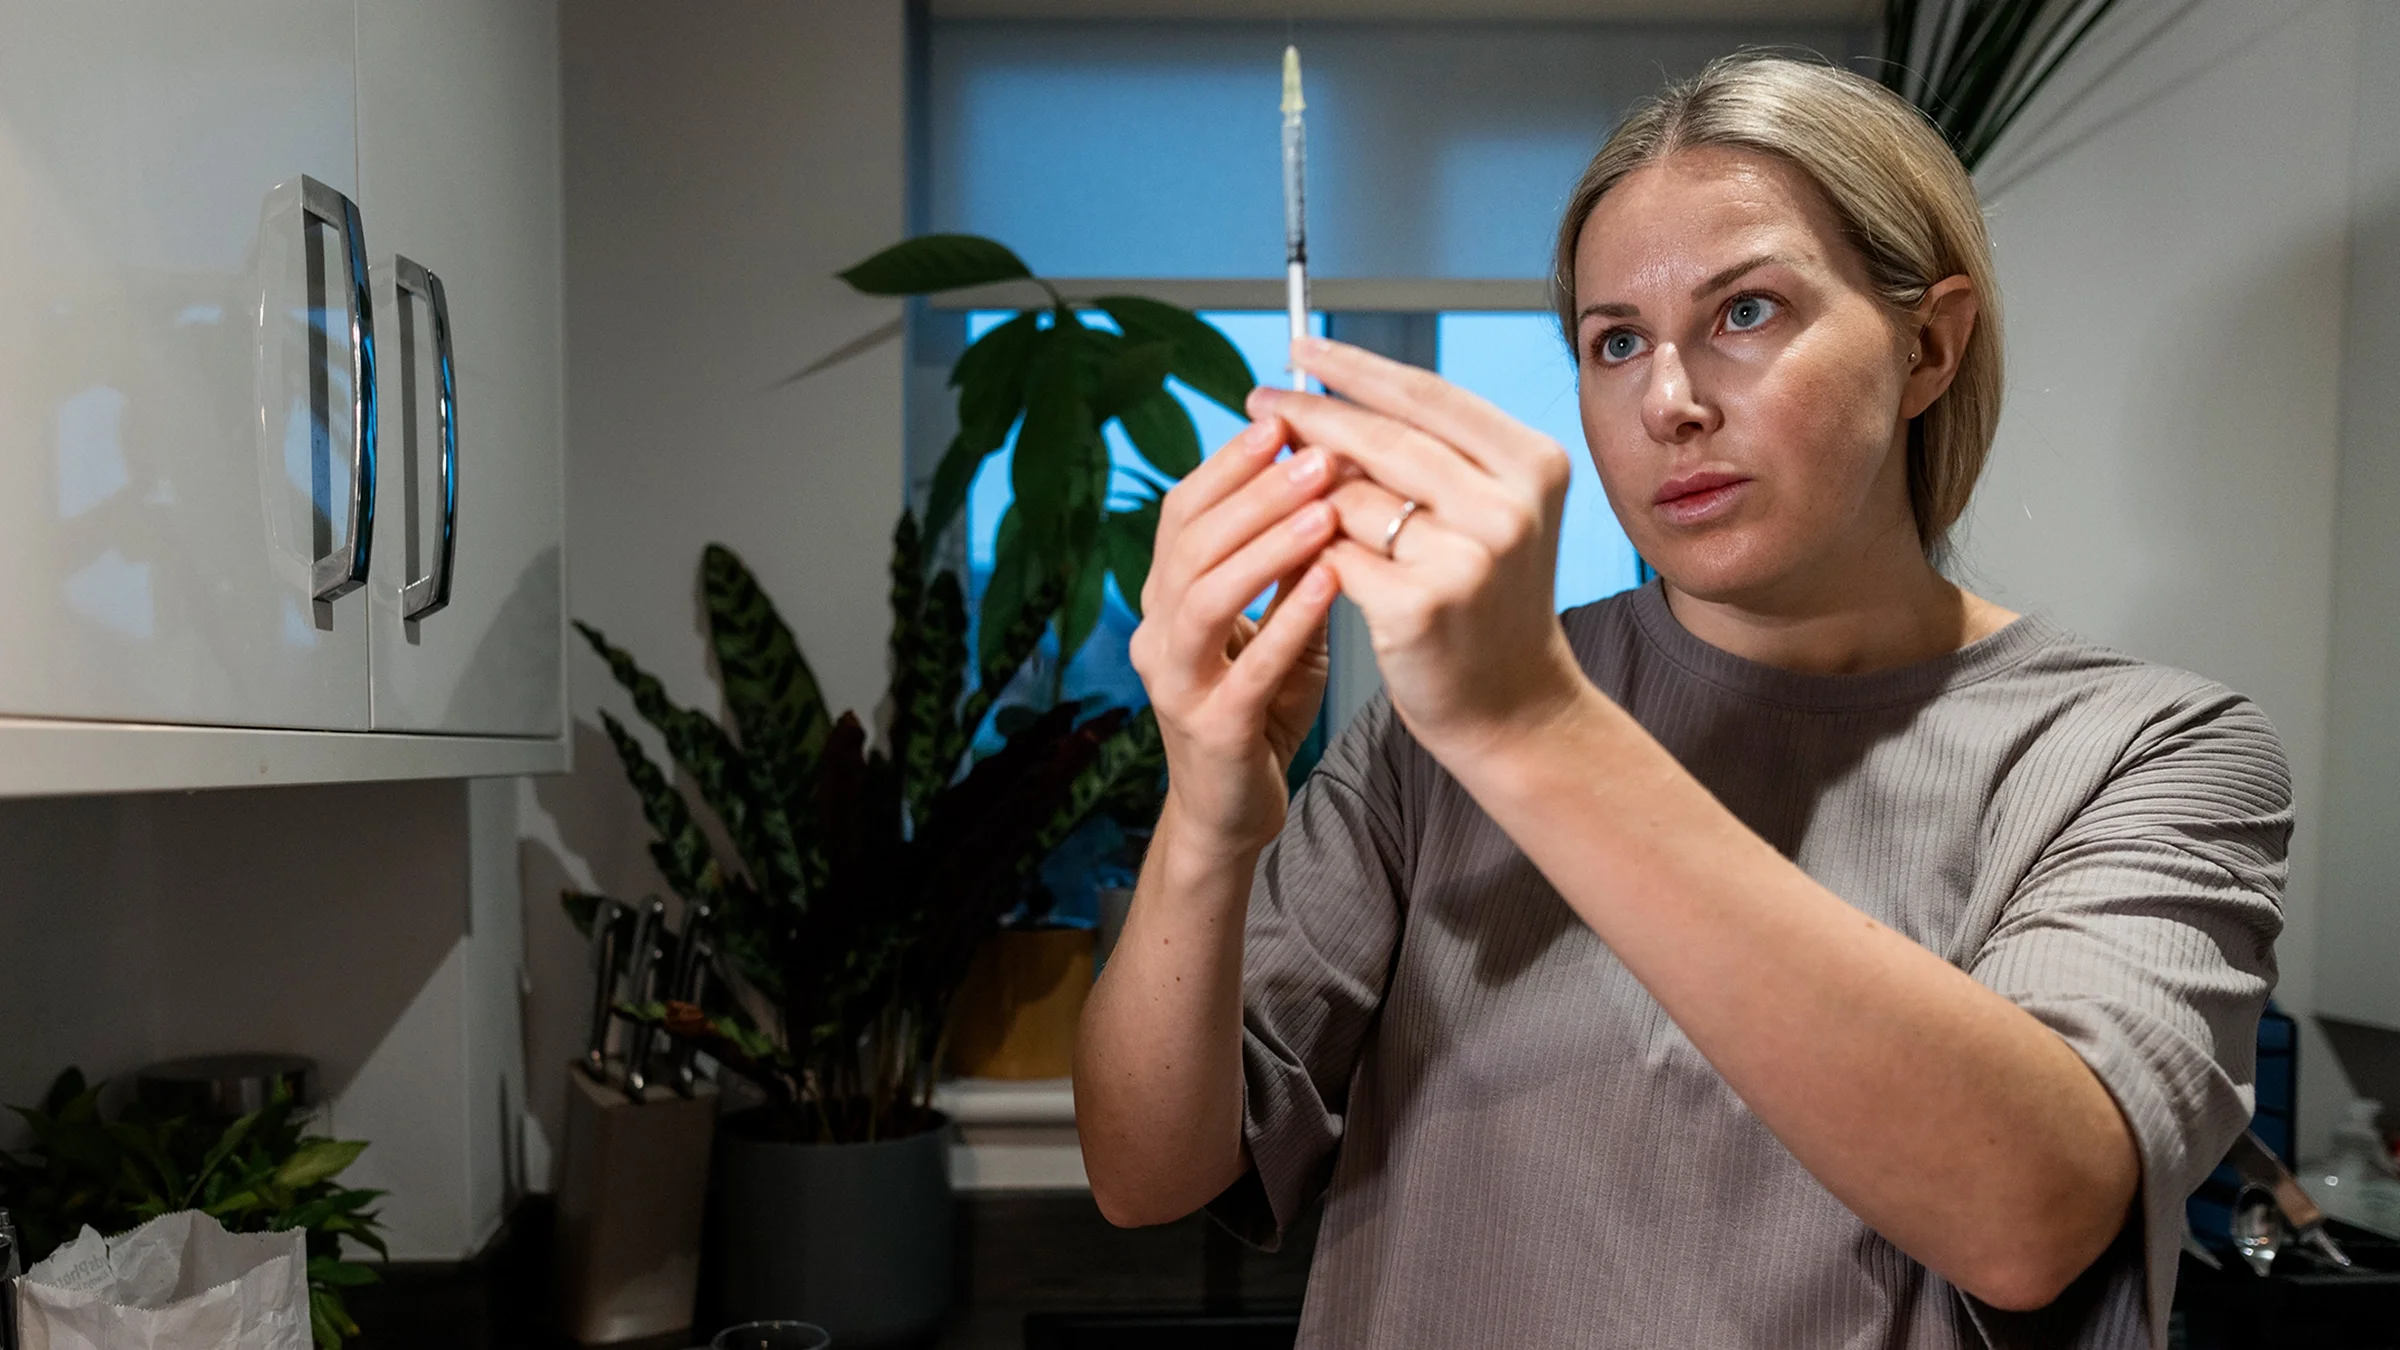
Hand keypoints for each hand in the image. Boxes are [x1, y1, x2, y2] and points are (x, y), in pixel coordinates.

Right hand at [1128, 416, 1343, 855]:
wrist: (1233, 811)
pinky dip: (1286, 620)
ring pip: (1205, 595)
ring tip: (1324, 508)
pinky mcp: (1210, 728)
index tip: (1284, 421)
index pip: (1182, 512)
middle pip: (1191, 543)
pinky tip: (1329, 584)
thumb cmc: (1260, 708)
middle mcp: (1157, 633)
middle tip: (1318, 453)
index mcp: (1165, 599)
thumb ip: (1292, 567)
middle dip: (1256, 492)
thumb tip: (1332, 480)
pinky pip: (1247, 666)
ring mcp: (1175, 682)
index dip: (1229, 465)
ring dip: (1266, 545)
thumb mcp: (1277, 627)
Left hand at [1253, 336, 1587, 762]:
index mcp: (1533, 462)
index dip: (1355, 368)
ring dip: (1307, 496)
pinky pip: (1335, 555)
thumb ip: (1430, 453)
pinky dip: (1311, 553)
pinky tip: (1299, 555)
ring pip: (1350, 498)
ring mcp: (1467, 557)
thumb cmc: (1487, 600)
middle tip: (1258, 401)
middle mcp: (1509, 505)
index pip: (1426, 394)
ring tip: (1284, 496)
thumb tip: (1325, 395)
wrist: (1513, 706)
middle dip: (1310, 415)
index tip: (1299, 348)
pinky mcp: (1419, 607)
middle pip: (1382, 437)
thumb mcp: (1486, 511)